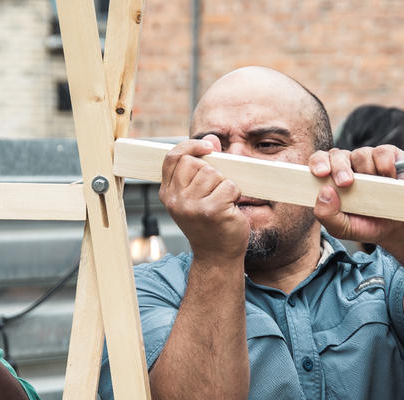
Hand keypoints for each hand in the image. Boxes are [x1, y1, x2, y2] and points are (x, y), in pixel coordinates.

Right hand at [158, 135, 247, 261]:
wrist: (217, 257)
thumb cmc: (210, 224)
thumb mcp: (199, 194)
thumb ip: (203, 165)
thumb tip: (212, 138)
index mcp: (168, 194)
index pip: (173, 157)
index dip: (191, 146)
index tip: (209, 147)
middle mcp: (176, 200)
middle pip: (196, 163)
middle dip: (212, 173)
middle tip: (215, 193)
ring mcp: (192, 206)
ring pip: (214, 174)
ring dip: (225, 185)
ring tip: (222, 203)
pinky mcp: (212, 211)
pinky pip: (229, 186)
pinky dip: (235, 195)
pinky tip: (230, 209)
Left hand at [308, 145, 403, 243]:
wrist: (396, 228)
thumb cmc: (365, 224)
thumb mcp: (342, 228)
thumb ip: (326, 215)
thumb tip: (324, 192)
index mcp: (331, 178)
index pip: (319, 161)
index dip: (318, 163)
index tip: (321, 173)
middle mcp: (348, 164)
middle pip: (337, 155)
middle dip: (339, 168)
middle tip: (345, 183)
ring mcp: (368, 158)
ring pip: (360, 154)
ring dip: (366, 172)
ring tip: (375, 191)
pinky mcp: (389, 155)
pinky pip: (382, 153)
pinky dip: (385, 167)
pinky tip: (389, 180)